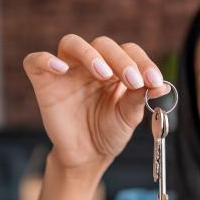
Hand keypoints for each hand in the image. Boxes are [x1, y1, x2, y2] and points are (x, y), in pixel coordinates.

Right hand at [23, 34, 168, 174]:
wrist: (88, 156)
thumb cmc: (110, 131)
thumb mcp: (129, 116)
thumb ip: (140, 98)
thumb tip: (163, 86)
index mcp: (117, 68)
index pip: (130, 51)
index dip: (143, 62)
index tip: (155, 82)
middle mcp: (92, 64)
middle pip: (104, 44)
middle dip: (121, 60)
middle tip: (134, 81)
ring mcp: (68, 71)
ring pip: (72, 43)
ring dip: (90, 54)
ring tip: (104, 74)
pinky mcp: (45, 82)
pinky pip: (36, 61)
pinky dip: (45, 60)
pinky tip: (60, 69)